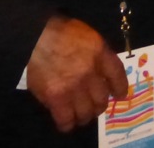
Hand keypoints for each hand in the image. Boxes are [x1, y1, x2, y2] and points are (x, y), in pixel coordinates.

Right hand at [25, 17, 128, 132]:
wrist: (33, 36)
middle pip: (102, 98)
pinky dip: (67, 123)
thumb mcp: (85, 34)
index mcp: (99, 52)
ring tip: (80, 114)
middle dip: (99, 104)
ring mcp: (74, 86)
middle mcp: (90, 71)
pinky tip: (65, 122)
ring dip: (85, 115)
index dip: (120, 87)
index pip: (117, 74)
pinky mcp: (56, 98)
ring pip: (87, 112)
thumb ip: (96, 52)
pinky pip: (66, 119)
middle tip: (94, 105)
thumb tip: (101, 69)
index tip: (119, 94)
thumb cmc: (58, 31)